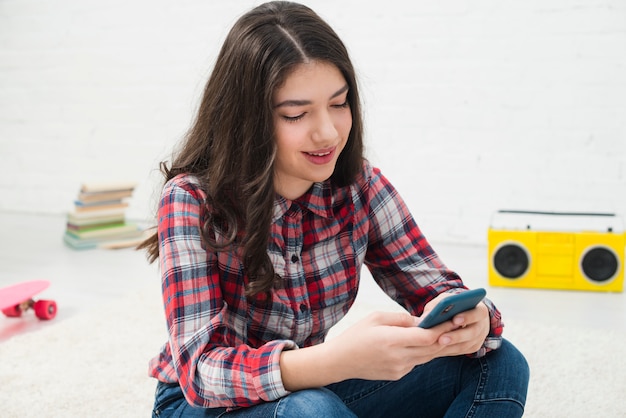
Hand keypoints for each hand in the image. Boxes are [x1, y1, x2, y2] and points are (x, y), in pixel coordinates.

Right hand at [325, 311, 458, 380]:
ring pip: (427, 357)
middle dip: (444, 336)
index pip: (427, 337)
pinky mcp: (397, 375)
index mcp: (392, 341)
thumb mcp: (376, 317)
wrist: (340, 361)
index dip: (442, 328)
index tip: (451, 318)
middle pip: (432, 348)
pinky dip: (422, 352)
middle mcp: (398, 358)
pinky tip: (424, 343)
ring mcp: (399, 369)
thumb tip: (422, 320)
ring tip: (445, 332)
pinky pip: (416, 362)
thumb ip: (401, 318)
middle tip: (455, 324)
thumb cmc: (356, 335)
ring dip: (436, 345)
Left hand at [421, 295, 490, 356]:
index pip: (478, 313)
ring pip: (467, 344)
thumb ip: (438, 305)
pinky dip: (449, 350)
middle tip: (442, 339)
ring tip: (437, 345)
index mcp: (480, 309)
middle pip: (473, 332)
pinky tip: (437, 349)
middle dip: (457, 336)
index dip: (468, 317)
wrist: (463, 315)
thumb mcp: (445, 300)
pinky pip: (462, 350)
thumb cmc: (452, 305)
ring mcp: (479, 338)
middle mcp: (483, 325)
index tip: (455, 319)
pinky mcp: (473, 347)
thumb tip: (425, 318)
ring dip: (451, 346)